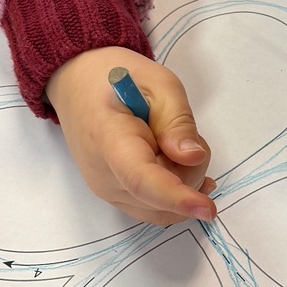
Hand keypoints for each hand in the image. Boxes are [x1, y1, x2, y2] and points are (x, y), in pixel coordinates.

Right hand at [45, 46, 215, 228]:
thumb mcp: (159, 83)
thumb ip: (178, 121)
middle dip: (189, 170)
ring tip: (170, 141)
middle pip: (162, 197)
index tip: (208, 209)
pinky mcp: (115, 197)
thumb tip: (193, 158)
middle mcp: (103, 176)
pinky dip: (175, 191)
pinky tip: (180, 164)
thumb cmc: (116, 78)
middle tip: (179, 130)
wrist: (78, 87)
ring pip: (163, 207)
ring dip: (183, 180)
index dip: (176, 197)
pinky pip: (154, 208)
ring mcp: (107, 191)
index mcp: (109, 140)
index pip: (142, 180)